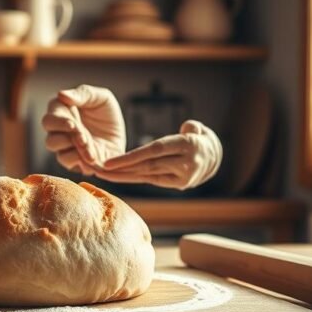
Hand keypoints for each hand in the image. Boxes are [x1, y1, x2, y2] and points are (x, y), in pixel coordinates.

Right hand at [41, 84, 125, 174]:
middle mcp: (60, 134)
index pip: (49, 120)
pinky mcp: (76, 164)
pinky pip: (72, 167)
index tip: (73, 124)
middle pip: (50, 141)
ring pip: (59, 155)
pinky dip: (82, 163)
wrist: (123, 134)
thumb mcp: (101, 97)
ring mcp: (67, 150)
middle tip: (84, 137)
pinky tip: (94, 158)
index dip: (58, 123)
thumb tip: (61, 94)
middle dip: (68, 140)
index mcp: (61, 115)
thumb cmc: (108, 113)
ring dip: (76, 152)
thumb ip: (82, 93)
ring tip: (92, 150)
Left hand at [93, 120, 222, 189]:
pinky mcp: (178, 184)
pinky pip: (151, 180)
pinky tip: (116, 176)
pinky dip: (133, 178)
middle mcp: (185, 163)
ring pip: (146, 176)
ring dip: (122, 176)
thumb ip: (190, 127)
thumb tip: (187, 128)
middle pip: (146, 167)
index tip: (108, 162)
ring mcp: (182, 177)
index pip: (154, 151)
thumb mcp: (197, 128)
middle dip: (120, 170)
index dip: (130, 157)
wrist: (214, 158)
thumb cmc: (197, 137)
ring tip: (101, 174)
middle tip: (97, 170)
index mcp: (187, 144)